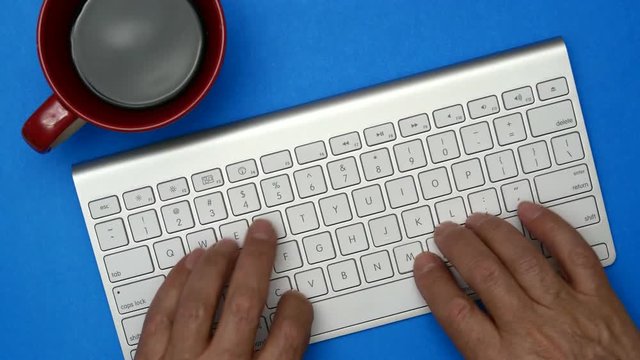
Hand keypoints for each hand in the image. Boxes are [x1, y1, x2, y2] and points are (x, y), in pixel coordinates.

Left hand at [135, 220, 312, 359]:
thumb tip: (286, 330)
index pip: (287, 337)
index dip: (296, 311)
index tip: (296, 299)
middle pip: (245, 304)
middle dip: (256, 262)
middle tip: (262, 234)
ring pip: (200, 302)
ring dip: (215, 266)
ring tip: (226, 245)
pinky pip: (159, 317)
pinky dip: (173, 286)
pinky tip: (187, 265)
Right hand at [413, 202, 639, 358]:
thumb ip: (479, 355)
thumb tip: (456, 323)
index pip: (455, 311)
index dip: (434, 282)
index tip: (425, 265)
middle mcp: (532, 331)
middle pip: (484, 274)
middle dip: (458, 246)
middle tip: (446, 232)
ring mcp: (568, 311)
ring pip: (521, 258)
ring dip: (493, 232)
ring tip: (476, 220)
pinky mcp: (600, 302)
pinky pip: (575, 254)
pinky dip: (551, 228)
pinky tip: (530, 212)